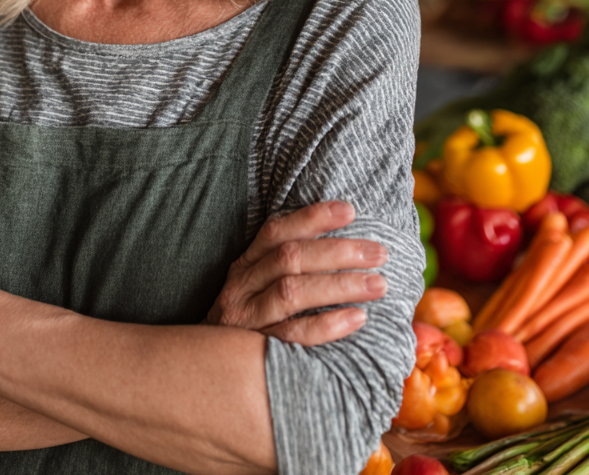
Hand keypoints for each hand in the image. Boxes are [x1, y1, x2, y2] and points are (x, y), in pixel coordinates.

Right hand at [206, 201, 386, 345]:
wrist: (209, 377)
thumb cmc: (249, 327)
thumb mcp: (257, 291)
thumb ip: (291, 270)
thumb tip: (348, 248)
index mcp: (245, 266)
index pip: (276, 232)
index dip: (311, 218)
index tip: (349, 211)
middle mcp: (242, 288)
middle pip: (289, 258)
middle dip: (338, 251)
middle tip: (379, 253)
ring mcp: (246, 321)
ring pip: (292, 292)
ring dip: (339, 285)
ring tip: (378, 284)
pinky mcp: (256, 353)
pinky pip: (293, 335)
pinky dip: (326, 325)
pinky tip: (357, 318)